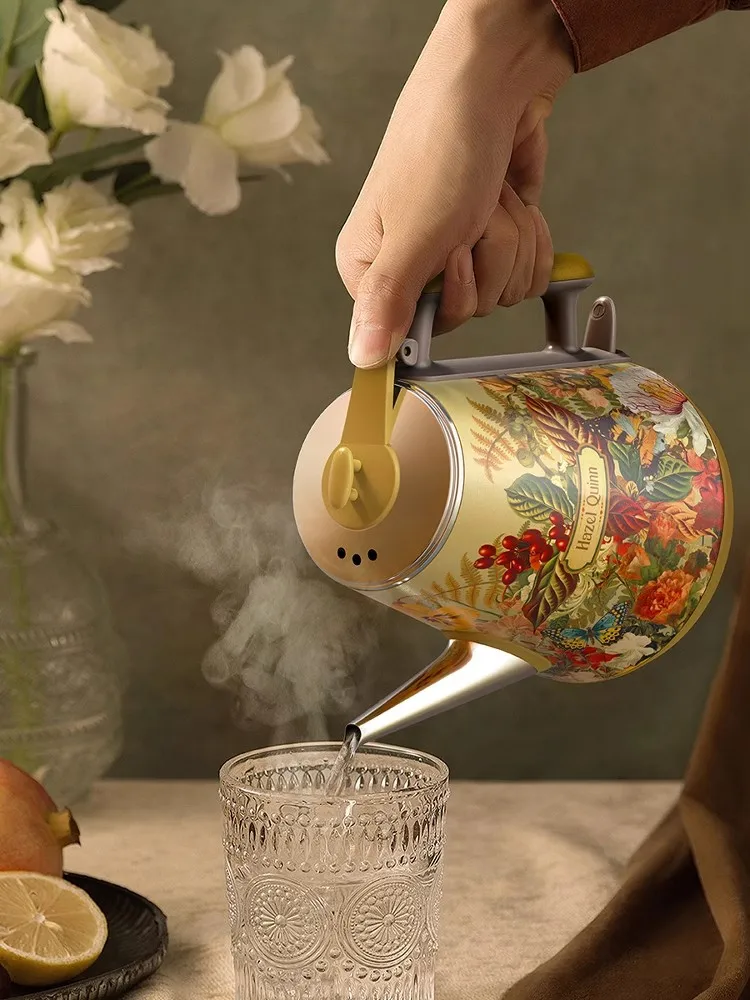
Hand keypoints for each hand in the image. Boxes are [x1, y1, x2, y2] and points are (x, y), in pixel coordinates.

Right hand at [337, 0, 573, 368]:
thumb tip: (363, 361)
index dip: (450, 295)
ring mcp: (457, 255)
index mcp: (372, 271)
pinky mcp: (496, 241)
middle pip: (471, 310)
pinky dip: (532, 234)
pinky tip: (512, 198)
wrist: (493, 81)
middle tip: (472, 213)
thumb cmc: (442, 146)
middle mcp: (411, 268)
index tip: (452, 254)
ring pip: (505, 291)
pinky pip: (527, 271)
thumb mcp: (414, 234)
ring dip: (512, 238)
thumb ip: (389, 303)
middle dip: (487, 258)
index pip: (419, 331)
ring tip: (489, 197)